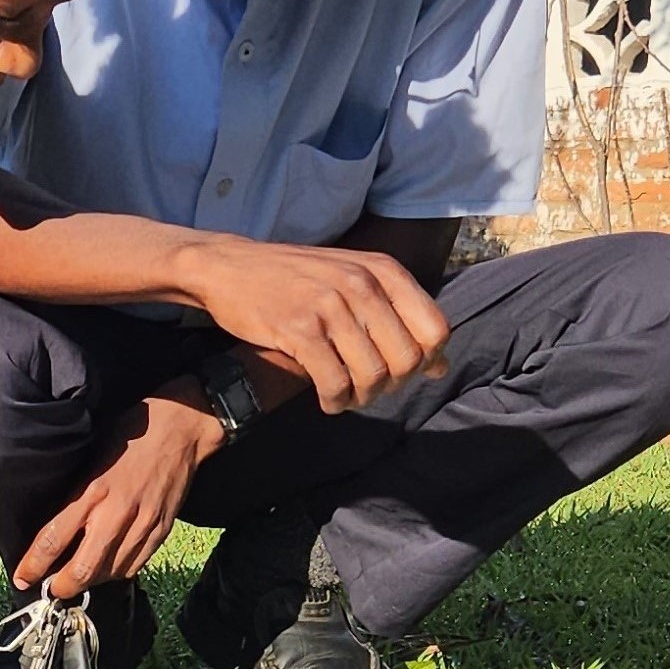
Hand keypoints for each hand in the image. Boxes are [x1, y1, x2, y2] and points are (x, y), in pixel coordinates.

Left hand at [14, 376, 223, 596]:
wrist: (179, 430)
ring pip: (110, 572)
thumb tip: (54, 524)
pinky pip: (135, 565)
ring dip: (90, 581)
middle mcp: (116, 513)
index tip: (22, 578)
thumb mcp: (92, 457)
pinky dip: (117, 572)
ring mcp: (142, 525)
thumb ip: (76, 493)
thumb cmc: (129, 436)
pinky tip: (107, 568)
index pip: (54, 538)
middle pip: (83, 569)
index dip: (34, 565)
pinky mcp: (161, 530)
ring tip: (76, 580)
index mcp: (92, 490)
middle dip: (62, 586)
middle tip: (51, 590)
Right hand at [179, 238, 449, 413]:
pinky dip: (335, 401)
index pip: (435, 329)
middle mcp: (361, 283)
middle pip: (407, 359)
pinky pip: (335, 382)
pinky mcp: (299, 328)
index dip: (424, 360)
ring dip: (362, 398)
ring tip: (346, 396)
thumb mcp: (353, 281)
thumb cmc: (295, 279)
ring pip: (373, 375)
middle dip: (391, 385)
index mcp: (382, 269)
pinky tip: (328, 400)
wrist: (229, 267)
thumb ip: (398, 316)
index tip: (399, 370)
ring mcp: (330, 305)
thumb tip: (440, 368)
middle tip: (369, 389)